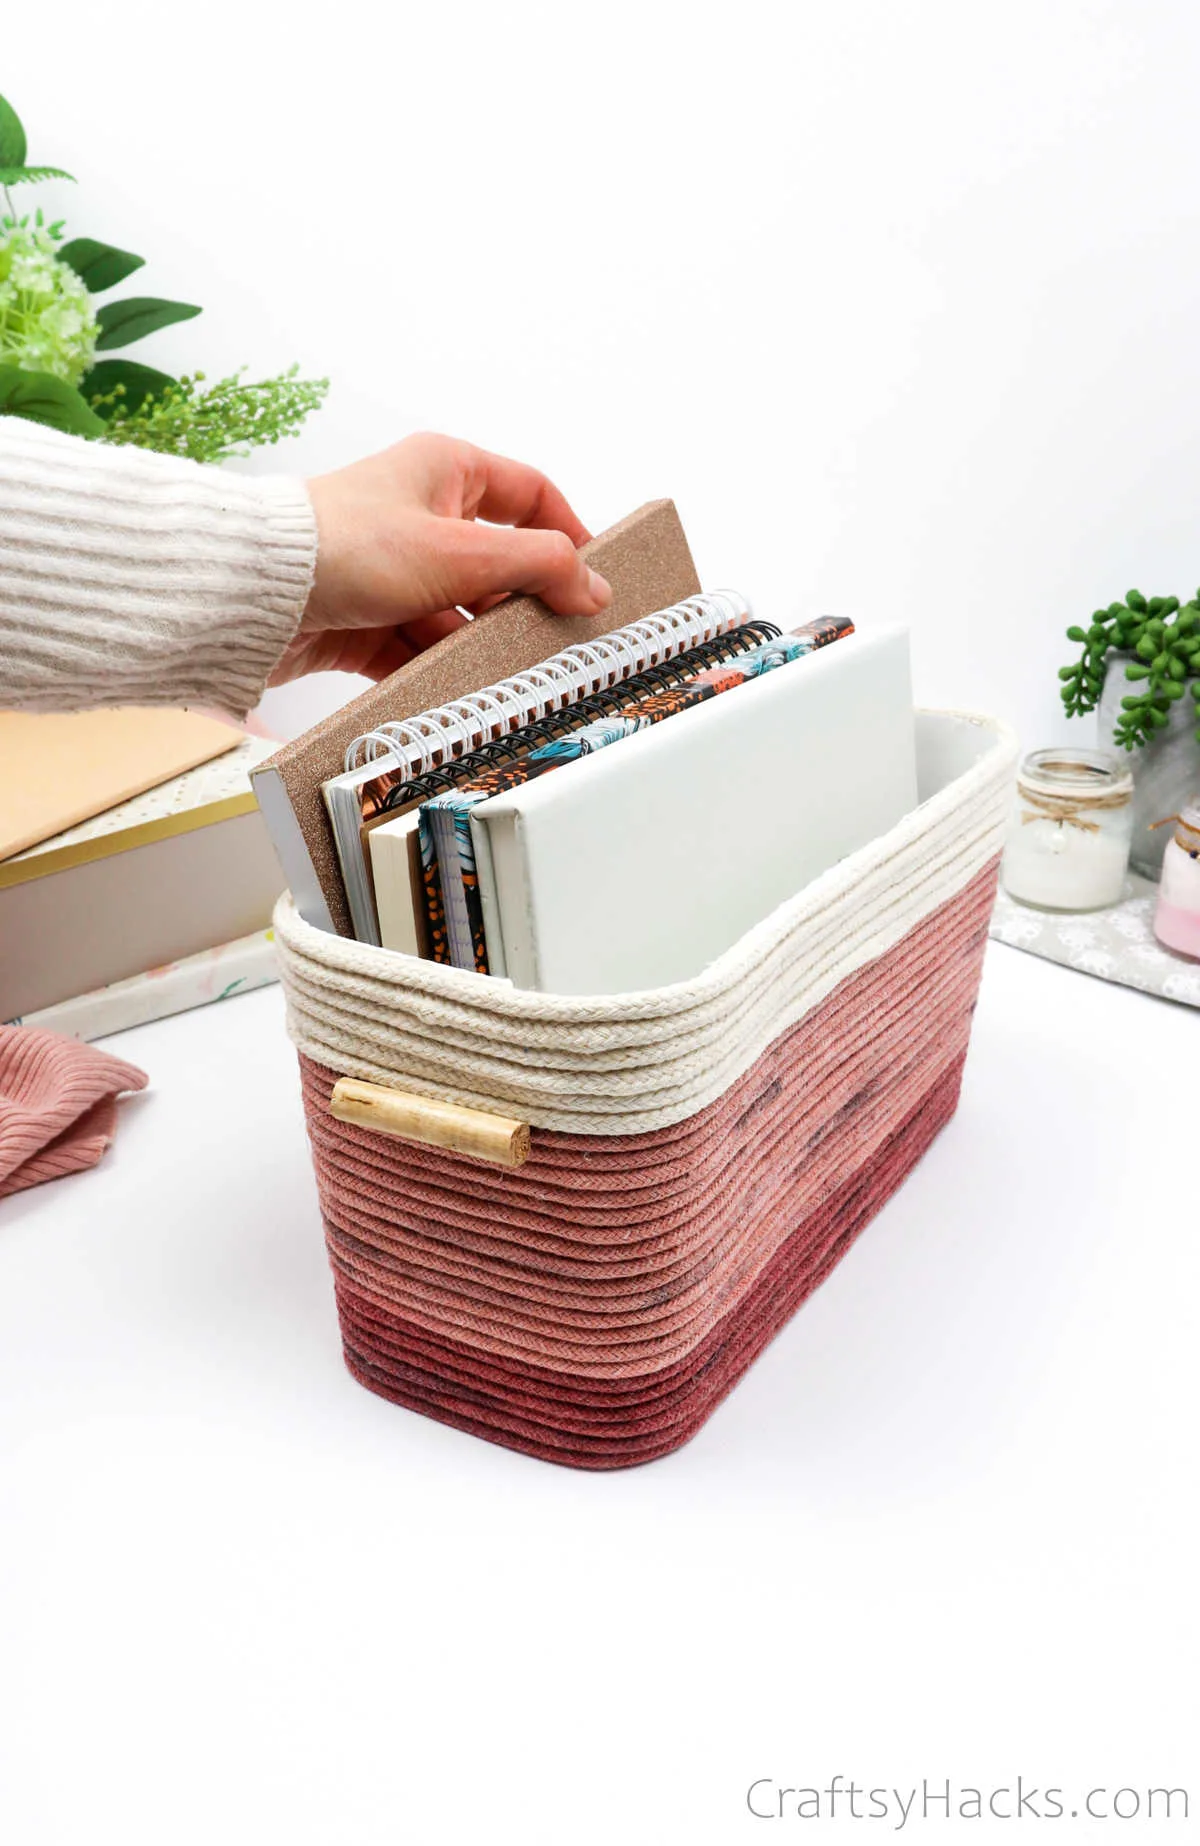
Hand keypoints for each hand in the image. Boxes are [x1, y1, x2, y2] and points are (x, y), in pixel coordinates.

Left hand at [271, 432, 612, 682]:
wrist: (251, 591)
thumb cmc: (342, 544)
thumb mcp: (462, 552)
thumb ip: (539, 568)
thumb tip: (593, 586)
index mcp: (445, 470)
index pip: (529, 494)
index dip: (568, 533)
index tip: (596, 578)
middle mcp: (418, 514)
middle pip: (497, 565)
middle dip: (523, 606)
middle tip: (559, 641)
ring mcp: (391, 570)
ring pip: (458, 614)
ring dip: (480, 646)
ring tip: (511, 677)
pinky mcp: (365, 619)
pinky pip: (418, 649)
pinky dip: (438, 671)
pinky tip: (458, 693)